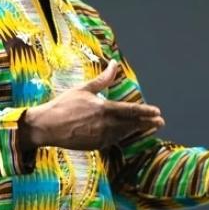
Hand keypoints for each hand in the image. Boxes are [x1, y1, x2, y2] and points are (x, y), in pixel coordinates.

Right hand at [21, 60, 164, 150]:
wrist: (47, 127)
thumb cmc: (64, 105)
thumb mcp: (84, 89)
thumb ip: (103, 79)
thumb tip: (114, 64)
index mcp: (104, 109)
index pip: (131, 111)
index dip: (146, 112)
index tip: (157, 112)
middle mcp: (105, 125)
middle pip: (132, 124)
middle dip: (148, 123)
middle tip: (161, 122)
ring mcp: (101, 137)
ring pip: (124, 134)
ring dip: (137, 130)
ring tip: (149, 127)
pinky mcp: (96, 146)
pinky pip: (114, 141)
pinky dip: (123, 136)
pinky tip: (128, 134)